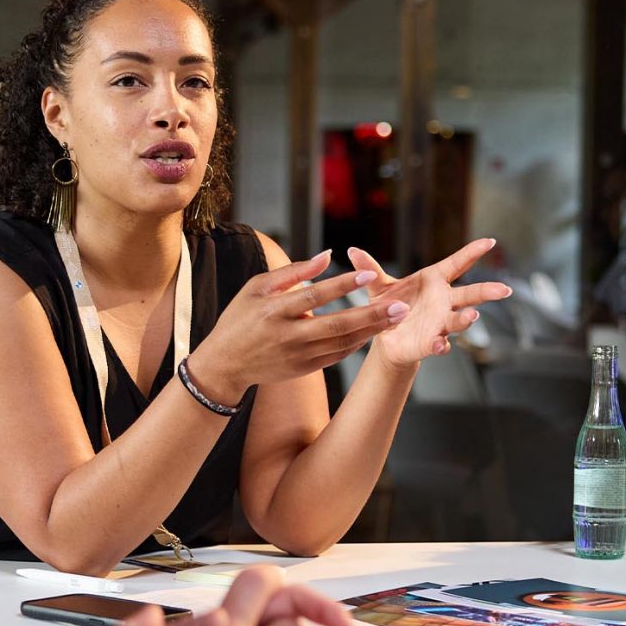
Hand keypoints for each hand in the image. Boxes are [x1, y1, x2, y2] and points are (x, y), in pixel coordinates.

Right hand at [185, 250, 406, 401]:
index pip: (314, 296)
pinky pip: (336, 355)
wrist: (225, 363)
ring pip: (342, 343)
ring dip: (371, 330)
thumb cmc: (241, 318)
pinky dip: (356, 343)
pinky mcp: (304, 369)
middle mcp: (288, 336)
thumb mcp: (257, 288)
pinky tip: (373, 331)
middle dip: (371, 315)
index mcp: (274, 310)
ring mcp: (297, 356)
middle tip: (400, 306)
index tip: (368, 274)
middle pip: (337, 325)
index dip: (342, 285)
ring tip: (396, 317)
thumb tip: (327, 256)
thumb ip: (293, 272)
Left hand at [347, 239, 510, 368]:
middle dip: (487, 292)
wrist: (385, 338)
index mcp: (434, 281)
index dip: (472, 253)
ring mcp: (440, 322)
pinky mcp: (430, 342)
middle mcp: (443, 301)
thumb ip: (369, 269)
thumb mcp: (378, 286)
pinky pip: (440, 343)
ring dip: (466, 318)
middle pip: (470, 294)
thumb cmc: (389, 306)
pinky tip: (440, 344)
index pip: (457, 264)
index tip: (490, 242)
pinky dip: (441, 344)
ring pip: (459, 319)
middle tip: (503, 290)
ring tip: (472, 316)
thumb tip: (352, 250)